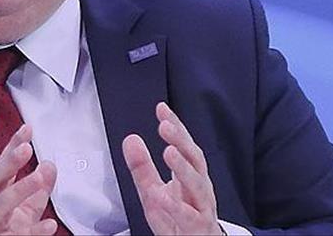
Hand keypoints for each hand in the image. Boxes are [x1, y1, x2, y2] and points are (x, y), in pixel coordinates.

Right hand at [0, 124, 59, 234]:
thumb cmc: (3, 232)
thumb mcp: (24, 208)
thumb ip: (38, 188)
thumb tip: (49, 166)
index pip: (0, 166)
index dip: (11, 147)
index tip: (26, 131)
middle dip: (8, 164)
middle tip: (25, 149)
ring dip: (18, 190)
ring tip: (37, 178)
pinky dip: (35, 232)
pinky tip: (49, 224)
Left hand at [122, 102, 222, 234]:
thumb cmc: (179, 220)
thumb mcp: (154, 191)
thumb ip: (142, 167)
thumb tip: (131, 139)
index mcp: (190, 176)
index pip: (185, 146)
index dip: (175, 127)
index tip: (162, 109)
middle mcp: (199, 188)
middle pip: (195, 159)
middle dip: (181, 141)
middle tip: (165, 126)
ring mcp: (202, 208)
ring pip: (197, 185)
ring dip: (182, 168)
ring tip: (169, 152)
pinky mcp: (197, 227)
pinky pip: (188, 216)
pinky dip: (175, 206)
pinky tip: (162, 196)